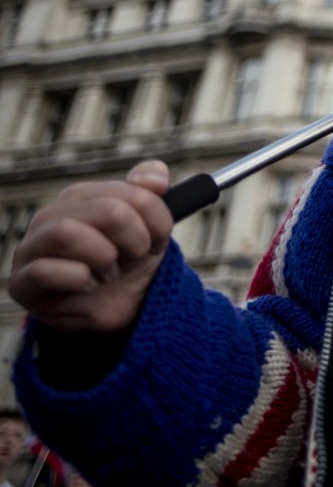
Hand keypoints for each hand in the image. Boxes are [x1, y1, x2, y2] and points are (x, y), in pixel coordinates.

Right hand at [7, 160, 174, 332]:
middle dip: (135, 239)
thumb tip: (156, 178)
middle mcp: (51, 217)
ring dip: (104, 257)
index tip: (157, 237)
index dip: (154, 216)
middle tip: (134, 257)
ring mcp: (32, 248)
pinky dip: (79, 279)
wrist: (118, 308)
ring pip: (67, 232)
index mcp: (81, 198)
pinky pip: (44, 271)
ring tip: (109, 272)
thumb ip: (151, 196)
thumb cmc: (128, 264)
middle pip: (108, 210)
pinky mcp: (22, 283)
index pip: (128, 191)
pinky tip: (88, 286)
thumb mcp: (152, 228)